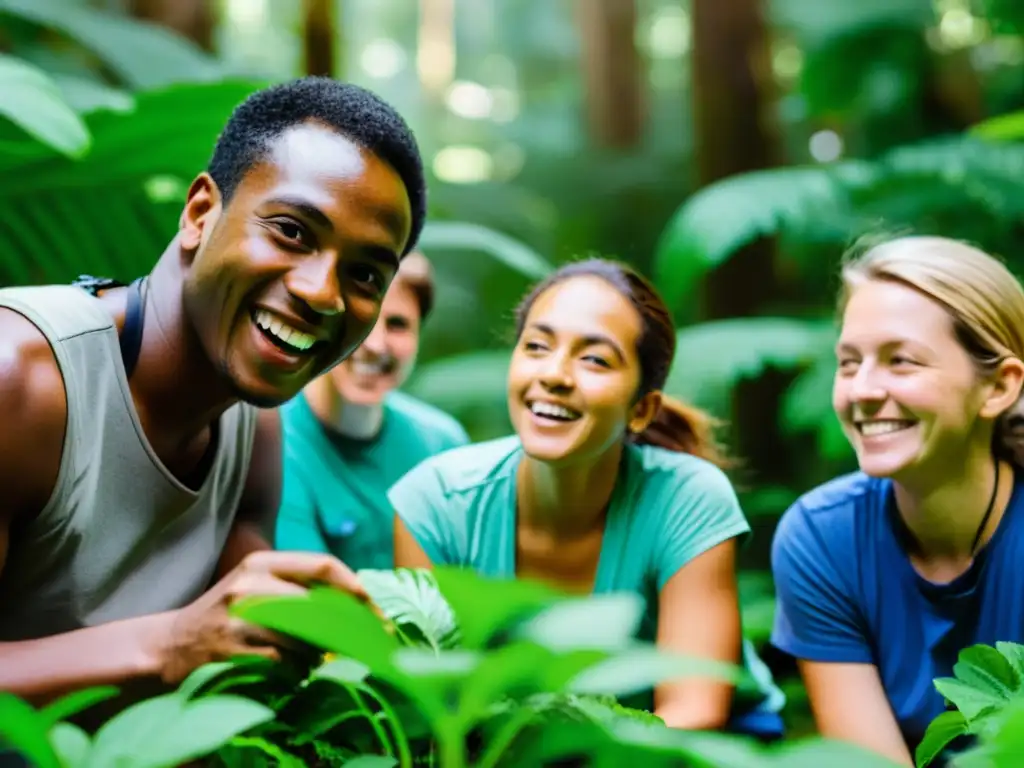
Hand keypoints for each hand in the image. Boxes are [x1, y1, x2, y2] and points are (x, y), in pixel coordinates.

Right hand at [154, 550, 365, 684]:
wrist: (170, 646)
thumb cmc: (225, 615)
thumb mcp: (257, 585)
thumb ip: (298, 585)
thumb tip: (357, 599)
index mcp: (261, 562)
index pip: (323, 565)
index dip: (356, 587)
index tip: (376, 608)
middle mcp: (252, 585)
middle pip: (321, 605)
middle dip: (345, 627)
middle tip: (361, 642)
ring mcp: (242, 620)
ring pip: (307, 639)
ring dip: (315, 654)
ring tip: (304, 656)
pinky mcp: (237, 653)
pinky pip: (287, 665)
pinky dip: (294, 671)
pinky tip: (283, 670)